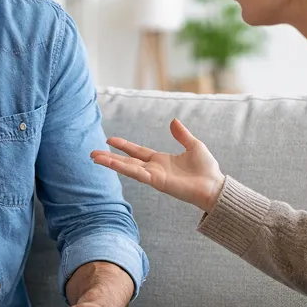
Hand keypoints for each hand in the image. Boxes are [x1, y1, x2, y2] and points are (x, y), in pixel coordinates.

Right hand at [91, 118, 224, 212]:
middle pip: (127, 162)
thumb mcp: (194, 145)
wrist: (214, 185)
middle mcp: (154, 169)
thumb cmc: (207, 169)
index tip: (110, 140)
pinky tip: (111, 164)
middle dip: (109, 158)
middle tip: (92, 153)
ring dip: (111, 163)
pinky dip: (124, 168)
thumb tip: (173, 121)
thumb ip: (182, 135)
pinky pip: (137, 174)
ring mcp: (154, 176)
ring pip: (128, 168)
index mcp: (161, 160)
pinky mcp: (157, 182)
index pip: (137, 152)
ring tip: (95, 158)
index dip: (124, 146)